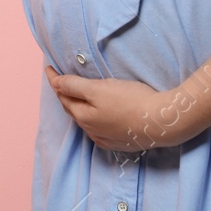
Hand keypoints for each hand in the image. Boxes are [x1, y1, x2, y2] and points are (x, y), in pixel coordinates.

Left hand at [45, 67, 197, 151]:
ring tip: (75, 95)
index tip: (49, 68)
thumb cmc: (131, 100)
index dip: (54, 79)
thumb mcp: (99, 88)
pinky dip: (92, 120)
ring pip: (85, 120)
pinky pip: (98, 130)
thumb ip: (75, 86)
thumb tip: (55, 83)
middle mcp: (91, 129)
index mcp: (83, 115)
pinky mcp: (120, 142)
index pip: (63, 94)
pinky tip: (96, 117)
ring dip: (77, 107)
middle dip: (64, 93)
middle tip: (60, 80)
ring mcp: (105, 138)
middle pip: (72, 108)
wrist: (161, 122)